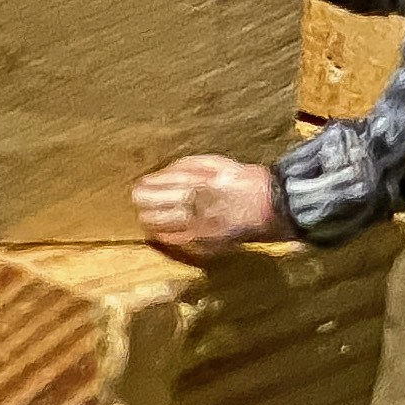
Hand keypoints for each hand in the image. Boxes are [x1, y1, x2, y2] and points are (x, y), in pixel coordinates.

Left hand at [133, 152, 294, 256]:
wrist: (266, 203)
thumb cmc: (240, 180)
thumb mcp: (213, 162)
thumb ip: (184, 167)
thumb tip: (160, 175)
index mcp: (194, 180)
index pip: (157, 185)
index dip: (145, 186)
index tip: (139, 186)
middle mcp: (193, 202)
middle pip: (154, 203)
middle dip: (143, 201)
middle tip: (138, 201)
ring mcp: (197, 224)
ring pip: (160, 223)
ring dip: (148, 219)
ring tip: (143, 216)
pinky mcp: (204, 241)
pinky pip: (175, 241)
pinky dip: (162, 237)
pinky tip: (156, 234)